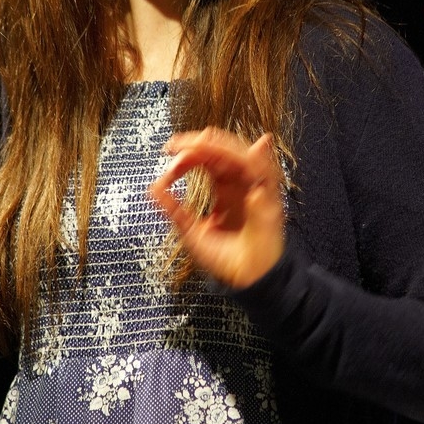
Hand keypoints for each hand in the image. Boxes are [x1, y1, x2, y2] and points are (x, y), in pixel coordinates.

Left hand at [148, 128, 284, 288]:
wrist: (246, 281)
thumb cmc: (225, 259)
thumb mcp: (191, 232)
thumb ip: (173, 208)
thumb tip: (153, 187)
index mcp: (225, 189)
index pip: (208, 159)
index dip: (189, 153)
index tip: (168, 154)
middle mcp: (241, 185)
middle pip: (225, 150)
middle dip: (201, 143)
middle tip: (178, 144)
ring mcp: (255, 190)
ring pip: (244, 155)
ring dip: (223, 146)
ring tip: (201, 142)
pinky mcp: (270, 200)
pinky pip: (266, 173)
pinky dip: (256, 160)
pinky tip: (241, 151)